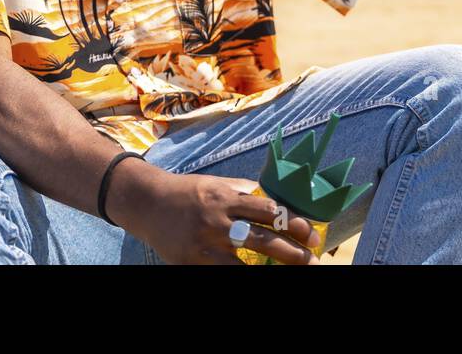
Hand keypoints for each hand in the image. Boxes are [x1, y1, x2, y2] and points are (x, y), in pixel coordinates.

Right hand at [111, 161, 321, 264]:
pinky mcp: (193, 261)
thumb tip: (275, 203)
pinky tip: (258, 276)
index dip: (294, 223)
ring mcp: (206, 244)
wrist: (148, 203)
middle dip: (293, 251)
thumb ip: (245, 193)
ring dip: (273, 269)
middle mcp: (219, 220)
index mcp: (228, 197)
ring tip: (294, 272)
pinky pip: (224, 273)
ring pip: (246, 260)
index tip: (312, 233)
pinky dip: (242, 274)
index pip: (270, 211)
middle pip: (264, 238)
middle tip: (313, 259)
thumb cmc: (188, 192)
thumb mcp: (218, 185)